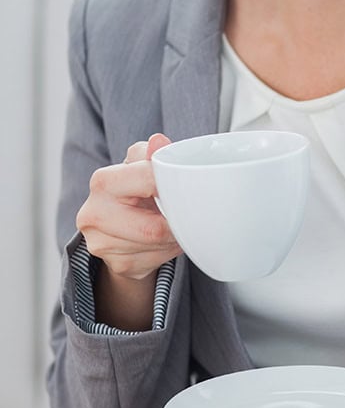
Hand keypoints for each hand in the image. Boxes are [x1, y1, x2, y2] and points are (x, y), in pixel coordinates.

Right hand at [76, 133, 180, 328]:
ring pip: (159, 246)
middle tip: (186, 213)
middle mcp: (93, 215)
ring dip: (175, 237)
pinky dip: (169, 251)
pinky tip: (165, 241)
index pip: (149, 181)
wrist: (118, 226)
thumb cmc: (135, 189)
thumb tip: (159, 142)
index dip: (174, 186)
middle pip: (154, 228)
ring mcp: (102, 245)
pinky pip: (157, 261)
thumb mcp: (140, 164)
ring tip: (173, 224)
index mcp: (103, 182)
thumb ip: (151, 153)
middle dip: (175, 222)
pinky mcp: (117, 265)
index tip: (188, 188)